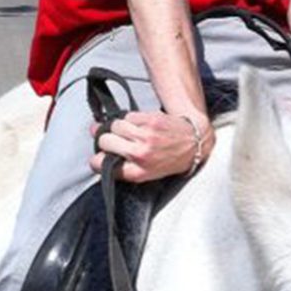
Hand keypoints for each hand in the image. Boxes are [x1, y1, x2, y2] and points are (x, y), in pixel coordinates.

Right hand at [89, 108, 207, 183]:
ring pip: (114, 125)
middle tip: (115, 141)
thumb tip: (98, 152)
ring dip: (118, 127)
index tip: (98, 157)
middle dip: (105, 140)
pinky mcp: (149, 120)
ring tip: (129, 132)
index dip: (96, 160)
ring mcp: (145, 136)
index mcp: (138, 172)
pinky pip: (127, 116)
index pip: (101, 165)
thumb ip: (122, 166)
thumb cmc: (171, 159)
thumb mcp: (147, 173)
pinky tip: (140, 125)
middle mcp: (140, 155)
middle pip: (104, 141)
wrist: (194, 142)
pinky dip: (130, 119)